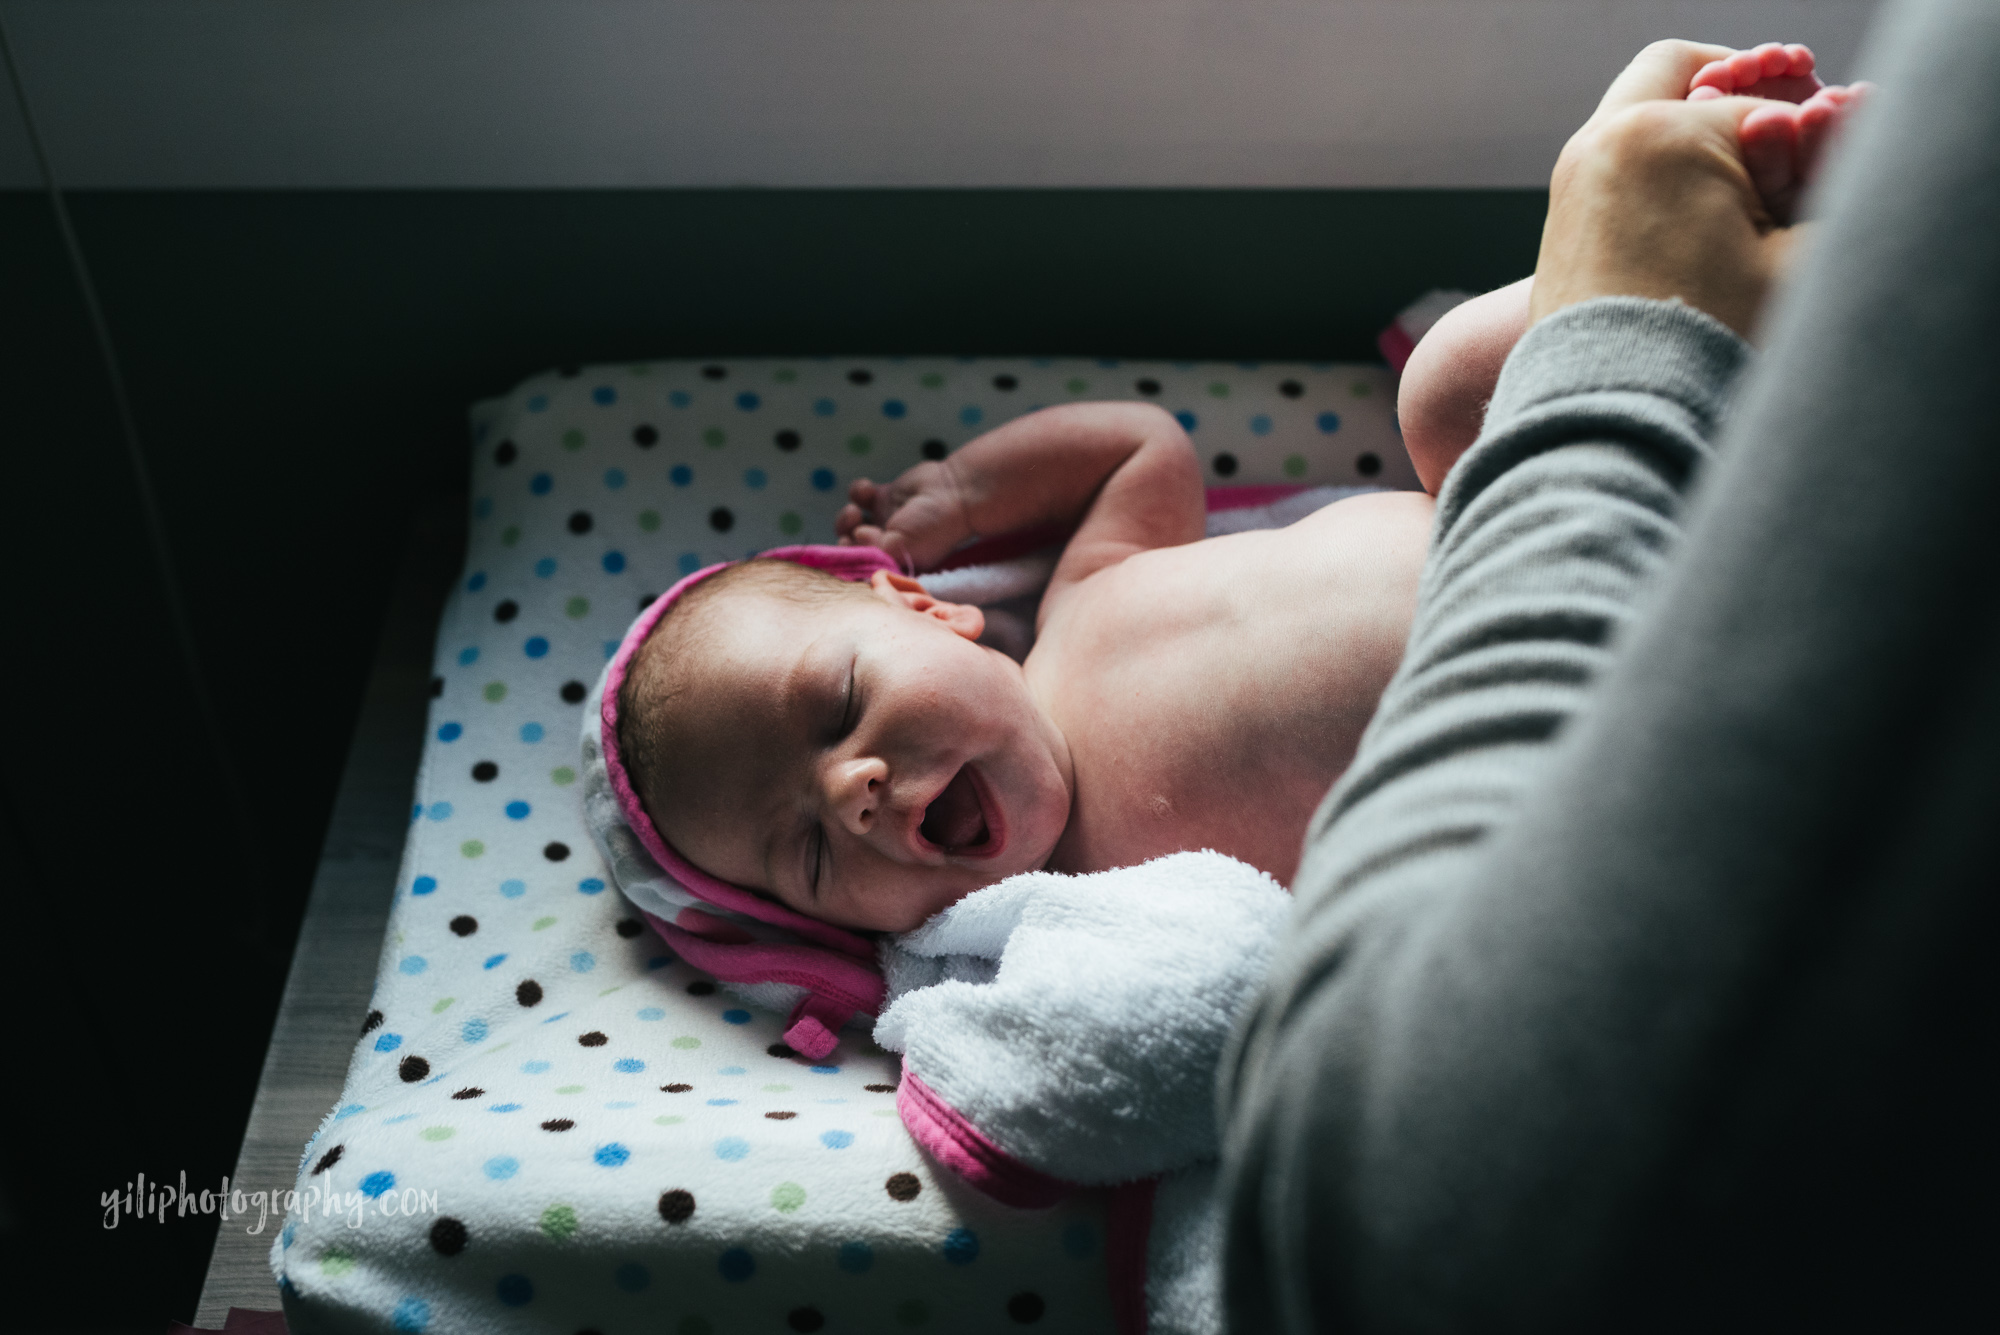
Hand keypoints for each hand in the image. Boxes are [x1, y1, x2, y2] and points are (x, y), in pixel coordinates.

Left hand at [834, 459, 975, 570]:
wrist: (956, 492)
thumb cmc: (934, 527)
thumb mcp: (902, 548)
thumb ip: (873, 549)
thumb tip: (855, 536)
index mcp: (894, 563)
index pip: (861, 565)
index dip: (848, 556)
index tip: (849, 543)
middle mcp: (888, 545)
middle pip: (851, 544)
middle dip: (844, 534)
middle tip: (853, 525)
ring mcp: (885, 520)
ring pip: (851, 521)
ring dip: (846, 515)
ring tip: (856, 509)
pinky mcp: (885, 497)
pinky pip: (860, 496)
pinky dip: (857, 492)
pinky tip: (867, 490)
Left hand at [1531, 40, 1804, 337]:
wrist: (1605, 414)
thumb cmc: (1700, 344)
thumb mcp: (1799, 265)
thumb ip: (1829, 184)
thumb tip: (1831, 126)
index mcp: (1666, 134)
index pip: (1764, 111)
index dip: (1803, 150)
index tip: (1807, 198)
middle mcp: (1606, 139)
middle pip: (1684, 73)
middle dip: (1735, 100)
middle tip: (1777, 140)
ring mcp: (1574, 175)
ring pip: (1644, 114)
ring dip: (1693, 138)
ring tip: (1739, 200)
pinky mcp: (1561, 214)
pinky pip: (1618, 161)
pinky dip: (1658, 172)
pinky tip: (1696, 225)